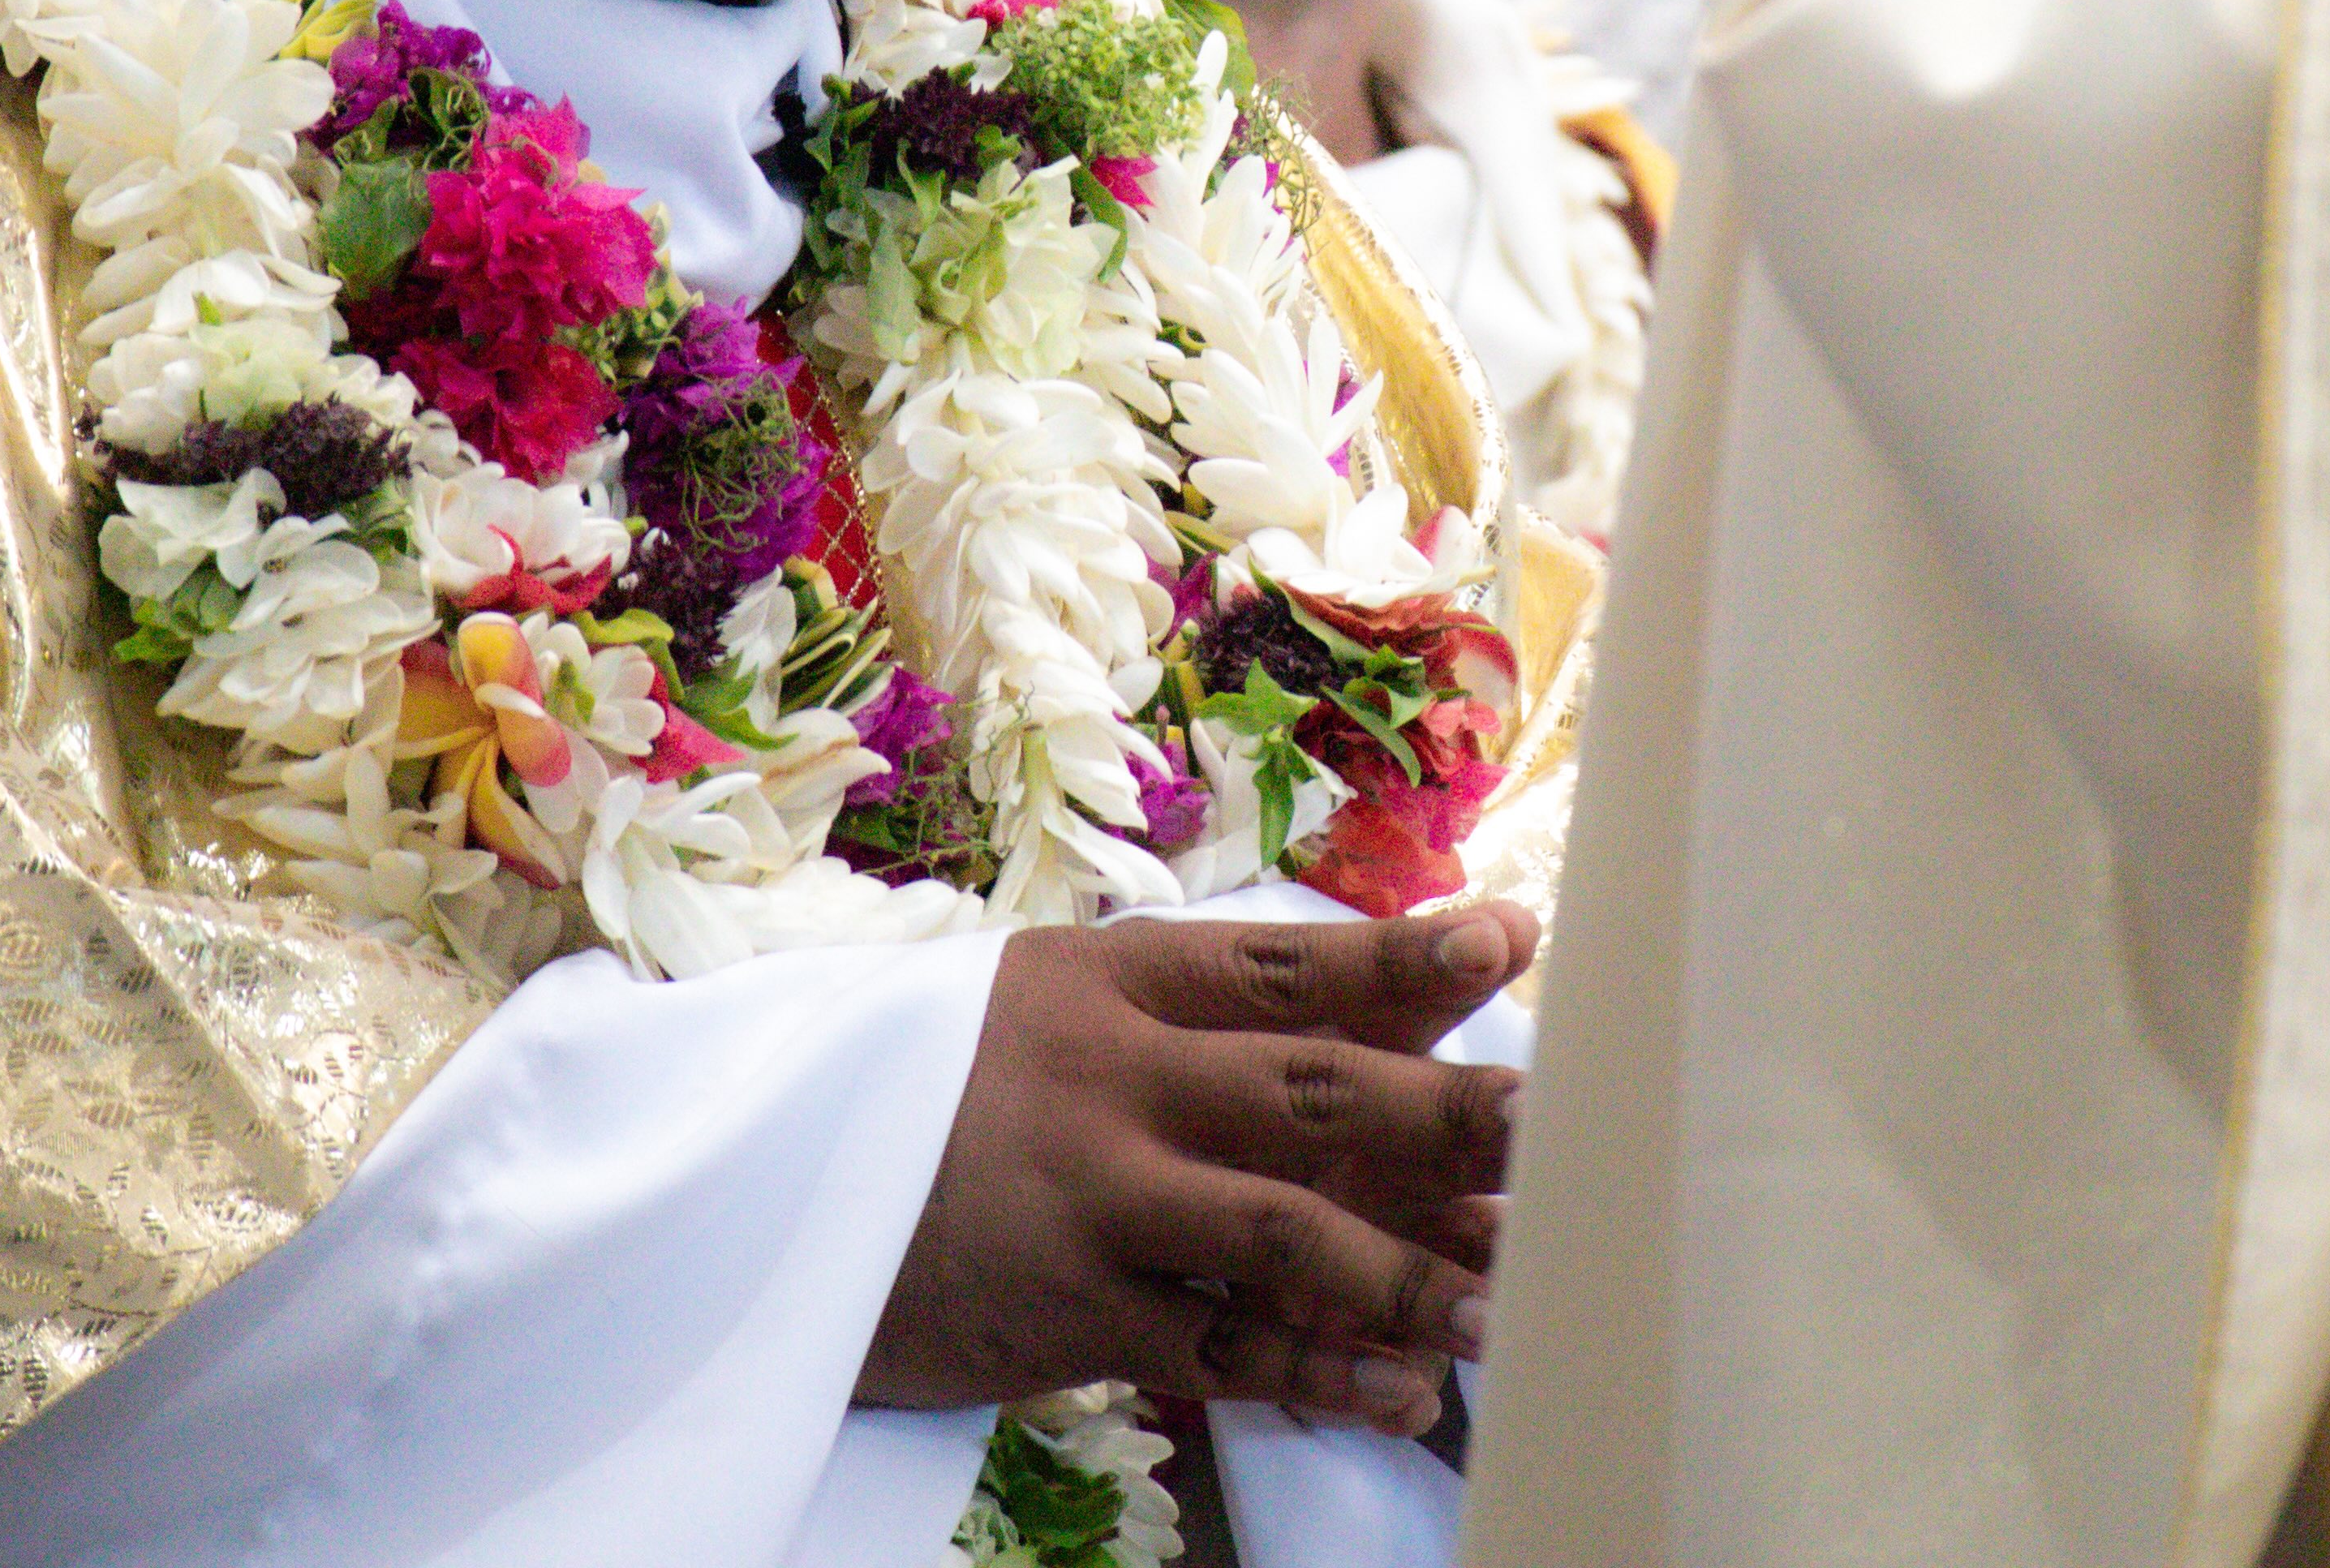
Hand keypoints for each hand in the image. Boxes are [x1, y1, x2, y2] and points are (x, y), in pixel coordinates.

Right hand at [855, 901, 1533, 1435]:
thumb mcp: (1050, 1008)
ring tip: (1517, 1298)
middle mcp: (1108, 1076)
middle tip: (1564, 1134)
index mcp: (1111, 982)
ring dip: (1408, 1272)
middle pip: (1308, 1088)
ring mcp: (1090, 1196)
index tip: (1510, 938)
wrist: (765, 1196)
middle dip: (1448, 1116)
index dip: (1402, 957)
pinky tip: (1403, 1391)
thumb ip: (1189, 1011)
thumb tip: (1373, 1009)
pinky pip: (1221, 1349)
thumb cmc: (945, 1090)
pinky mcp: (1069, 1311)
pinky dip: (1320, 1372)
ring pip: (1281, 1231)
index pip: (1282, 961)